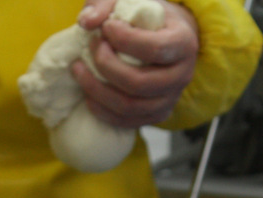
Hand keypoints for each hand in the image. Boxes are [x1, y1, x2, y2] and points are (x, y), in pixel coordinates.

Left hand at [74, 0, 198, 128]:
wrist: (168, 38)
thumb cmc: (147, 18)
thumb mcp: (131, 0)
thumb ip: (106, 3)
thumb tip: (87, 22)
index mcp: (183, 43)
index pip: (154, 48)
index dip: (124, 40)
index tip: (106, 27)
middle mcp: (182, 76)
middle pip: (138, 83)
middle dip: (105, 66)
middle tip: (90, 46)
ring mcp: (170, 100)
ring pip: (129, 106)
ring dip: (97, 90)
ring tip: (78, 69)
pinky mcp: (157, 115)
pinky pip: (127, 122)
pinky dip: (102, 110)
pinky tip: (88, 94)